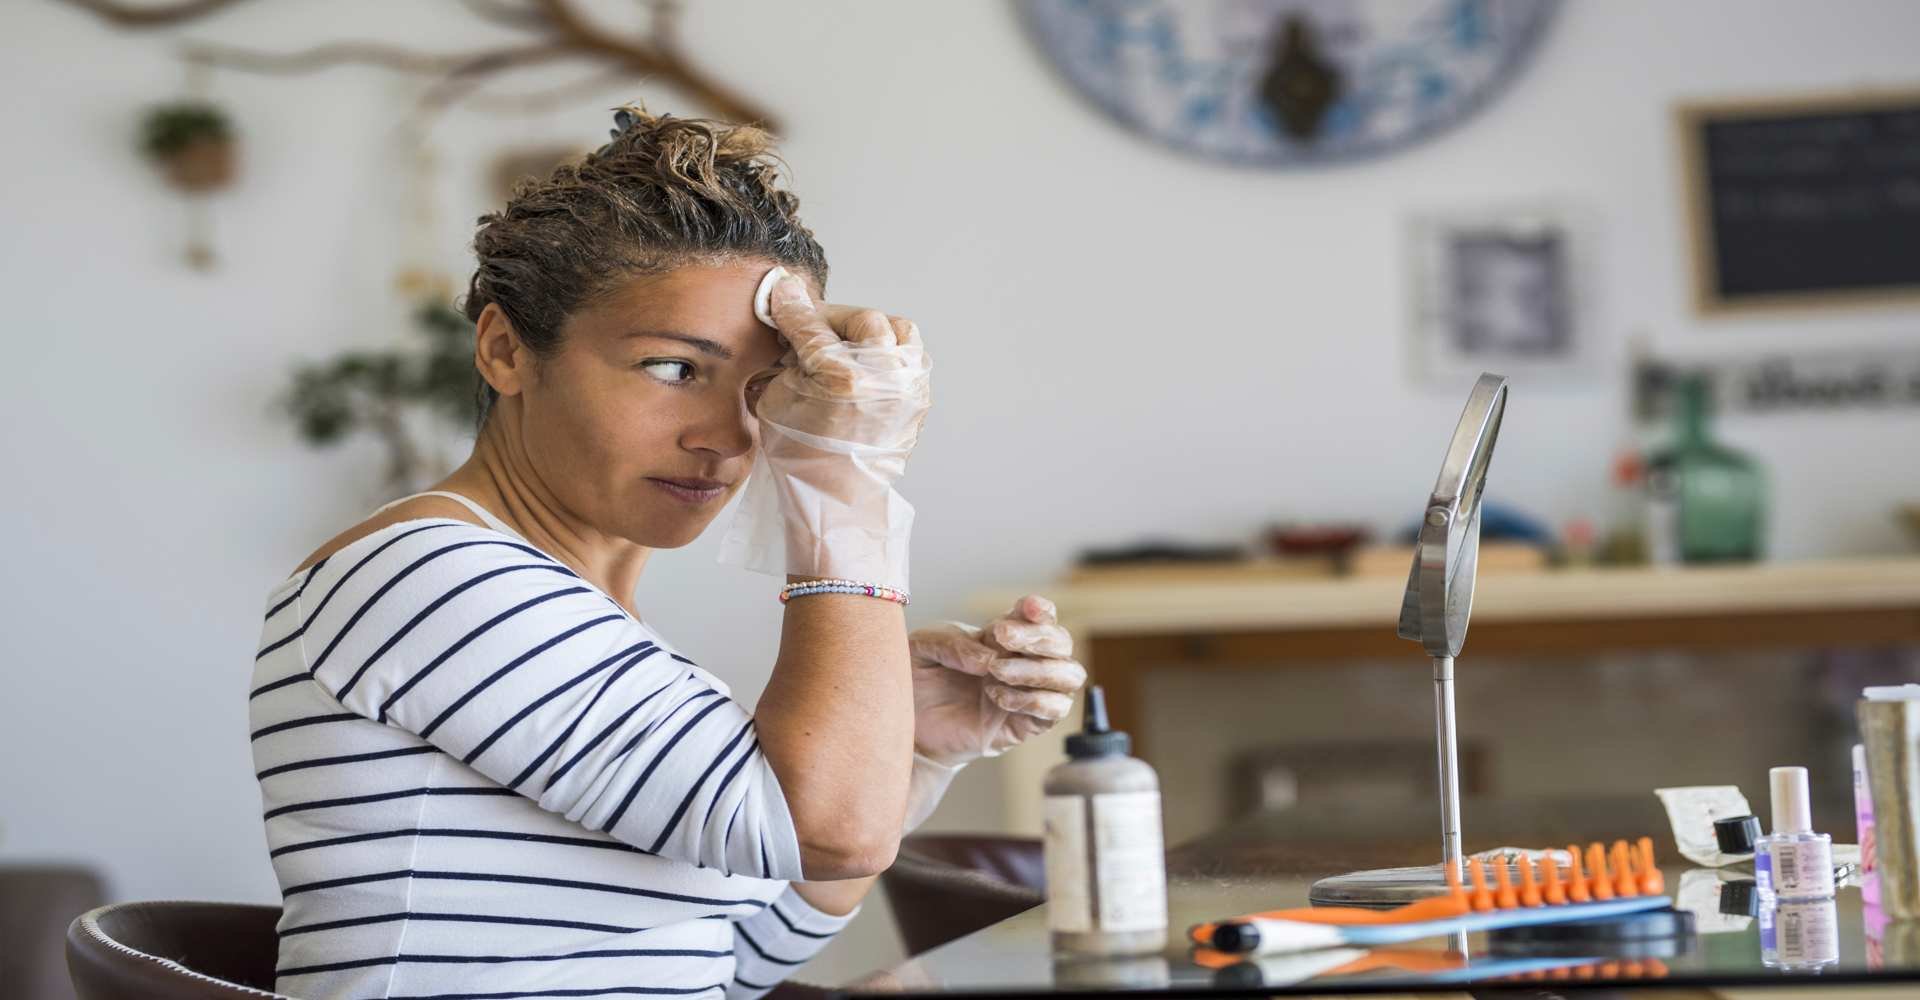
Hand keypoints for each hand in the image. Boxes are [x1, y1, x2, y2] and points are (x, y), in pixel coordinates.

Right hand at [758, 269, 929, 454]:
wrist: (837, 497)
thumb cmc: (802, 455)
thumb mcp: (778, 399)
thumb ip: (790, 352)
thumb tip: (792, 314)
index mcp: (843, 378)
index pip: (812, 326)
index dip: (793, 309)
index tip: (784, 293)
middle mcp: (884, 378)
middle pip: (862, 320)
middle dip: (834, 320)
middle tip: (813, 327)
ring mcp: (908, 389)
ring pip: (898, 331)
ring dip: (870, 330)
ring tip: (846, 344)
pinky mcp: (919, 399)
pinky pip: (909, 358)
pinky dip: (888, 353)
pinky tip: (864, 364)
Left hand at [910, 595, 1084, 765]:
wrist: (909, 722)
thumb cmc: (920, 679)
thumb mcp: (924, 647)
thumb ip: (953, 643)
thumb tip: (988, 657)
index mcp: (1004, 636)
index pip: (1040, 617)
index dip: (1041, 610)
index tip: (1027, 608)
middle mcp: (1024, 661)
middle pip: (1062, 642)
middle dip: (1039, 637)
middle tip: (1002, 638)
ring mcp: (1028, 693)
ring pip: (1069, 676)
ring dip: (1038, 670)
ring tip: (996, 672)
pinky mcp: (1025, 725)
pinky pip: (1054, 711)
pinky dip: (1032, 700)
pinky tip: (997, 698)